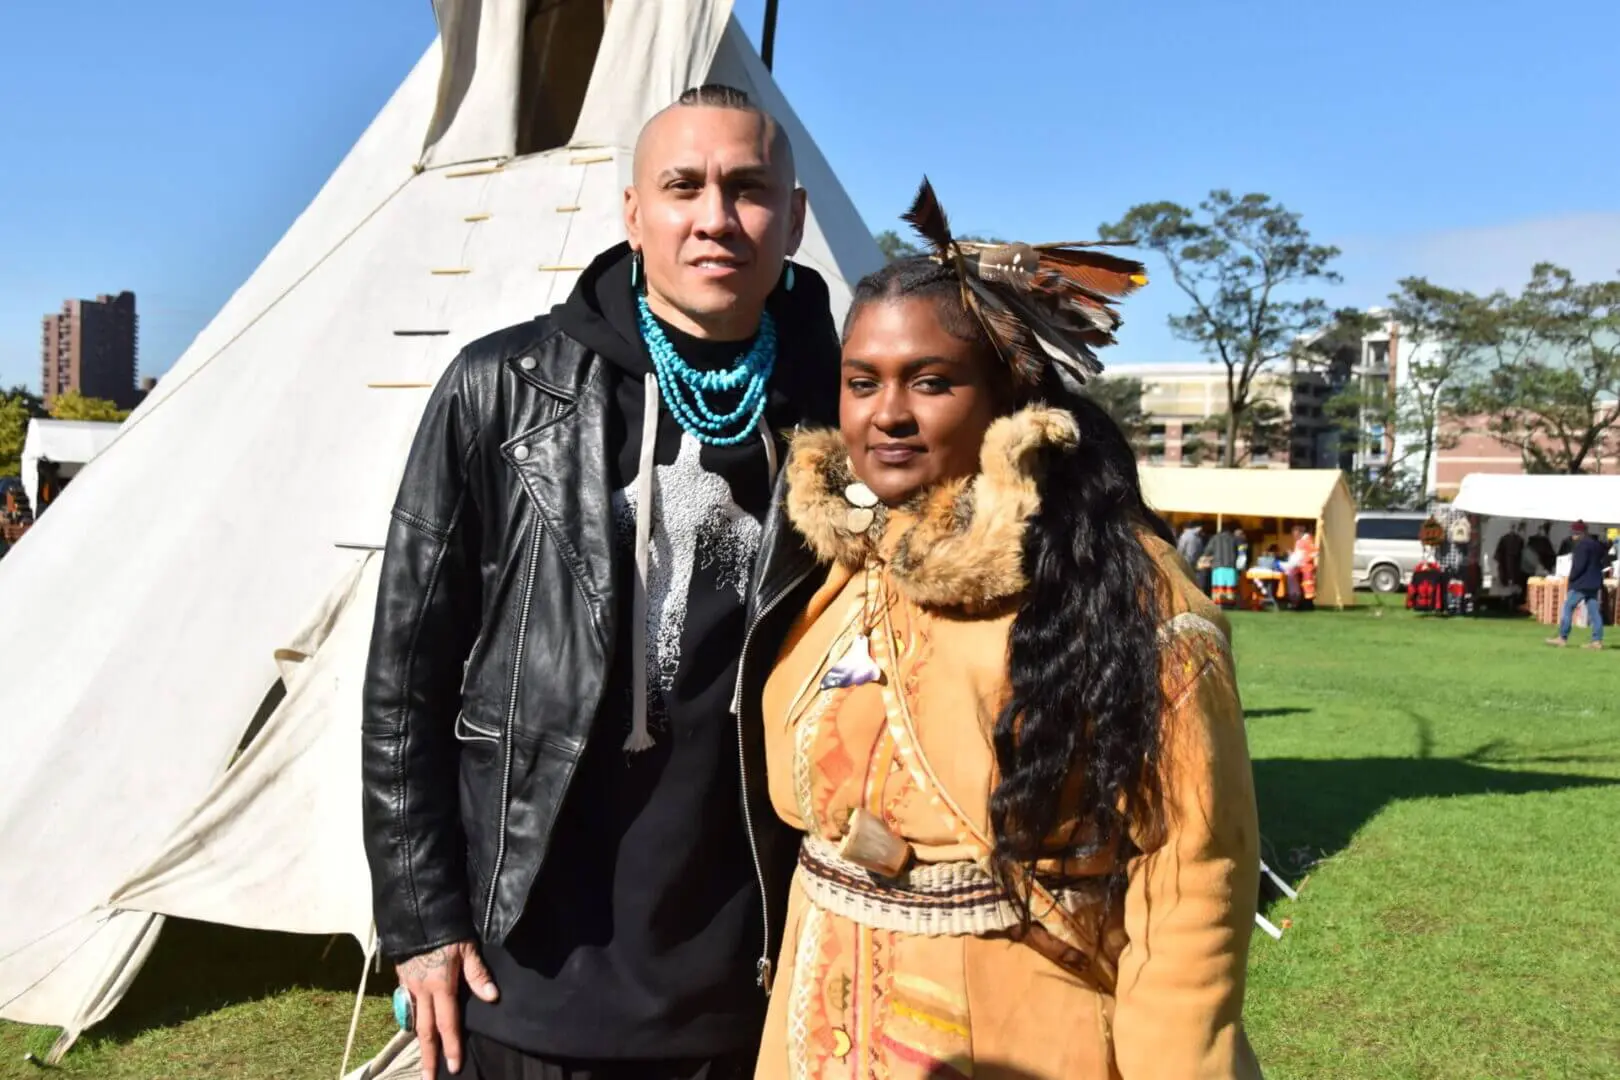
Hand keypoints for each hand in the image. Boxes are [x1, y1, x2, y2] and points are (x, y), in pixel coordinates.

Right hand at [396, 940, 498, 1078]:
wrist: (414, 912)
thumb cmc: (445, 929)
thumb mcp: (467, 947)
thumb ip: (478, 973)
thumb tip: (492, 996)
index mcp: (440, 986)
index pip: (447, 1024)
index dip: (452, 1047)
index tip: (454, 1068)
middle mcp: (421, 991)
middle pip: (425, 1031)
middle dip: (429, 1056)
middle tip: (429, 1079)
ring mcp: (409, 986)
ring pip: (414, 1020)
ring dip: (419, 1041)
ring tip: (424, 1059)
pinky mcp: (402, 978)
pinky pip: (407, 1006)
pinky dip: (411, 1021)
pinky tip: (414, 1027)